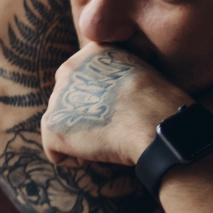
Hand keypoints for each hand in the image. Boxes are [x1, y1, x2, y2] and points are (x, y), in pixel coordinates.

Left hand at [41, 43, 189, 167]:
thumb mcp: (142, 75)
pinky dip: (78, 160)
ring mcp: (58, 97)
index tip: (124, 111)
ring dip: (84, 138)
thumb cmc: (160, 105)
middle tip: (116, 126)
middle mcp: (70, 68)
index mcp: (94, 53)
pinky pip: (56, 152)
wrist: (155, 121)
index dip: (104, 102)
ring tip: (111, 137)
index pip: (87, 82)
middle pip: (71, 104)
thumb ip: (117, 78)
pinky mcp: (52, 124)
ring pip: (65, 127)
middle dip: (88, 118)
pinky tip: (101, 151)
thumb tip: (113, 99)